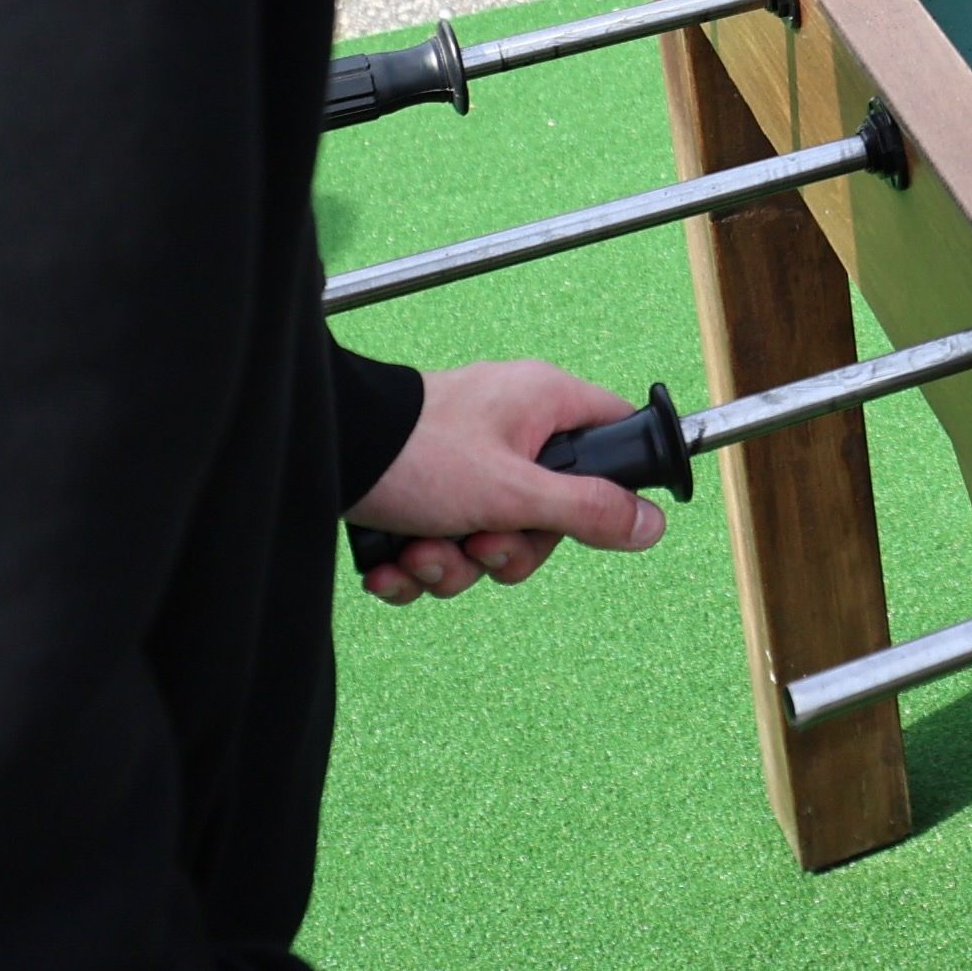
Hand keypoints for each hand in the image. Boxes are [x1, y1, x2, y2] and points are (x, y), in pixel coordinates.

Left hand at [354, 361, 666, 602]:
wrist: (318, 452)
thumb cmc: (415, 453)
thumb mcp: (514, 491)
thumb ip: (587, 509)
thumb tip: (653, 524)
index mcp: (541, 404)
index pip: (613, 433)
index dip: (613, 484)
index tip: (591, 520)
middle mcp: (507, 428)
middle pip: (547, 513)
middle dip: (507, 550)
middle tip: (480, 543)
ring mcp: (462, 461)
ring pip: (489, 538)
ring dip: (454, 565)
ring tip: (419, 551)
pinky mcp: (420, 490)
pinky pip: (442, 545)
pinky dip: (416, 566)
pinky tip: (391, 564)